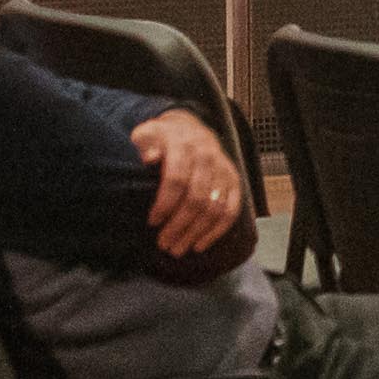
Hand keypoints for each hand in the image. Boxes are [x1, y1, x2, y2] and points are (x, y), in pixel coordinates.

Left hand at [137, 110, 245, 257]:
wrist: (190, 129)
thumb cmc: (161, 139)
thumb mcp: (147, 134)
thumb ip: (145, 144)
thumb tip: (149, 158)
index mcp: (184, 145)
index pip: (177, 179)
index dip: (165, 204)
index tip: (152, 222)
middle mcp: (208, 157)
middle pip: (197, 198)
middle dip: (179, 225)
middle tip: (163, 244)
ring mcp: (224, 170)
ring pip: (214, 208)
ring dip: (196, 233)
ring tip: (177, 249)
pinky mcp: (234, 182)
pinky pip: (231, 211)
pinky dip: (216, 232)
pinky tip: (200, 245)